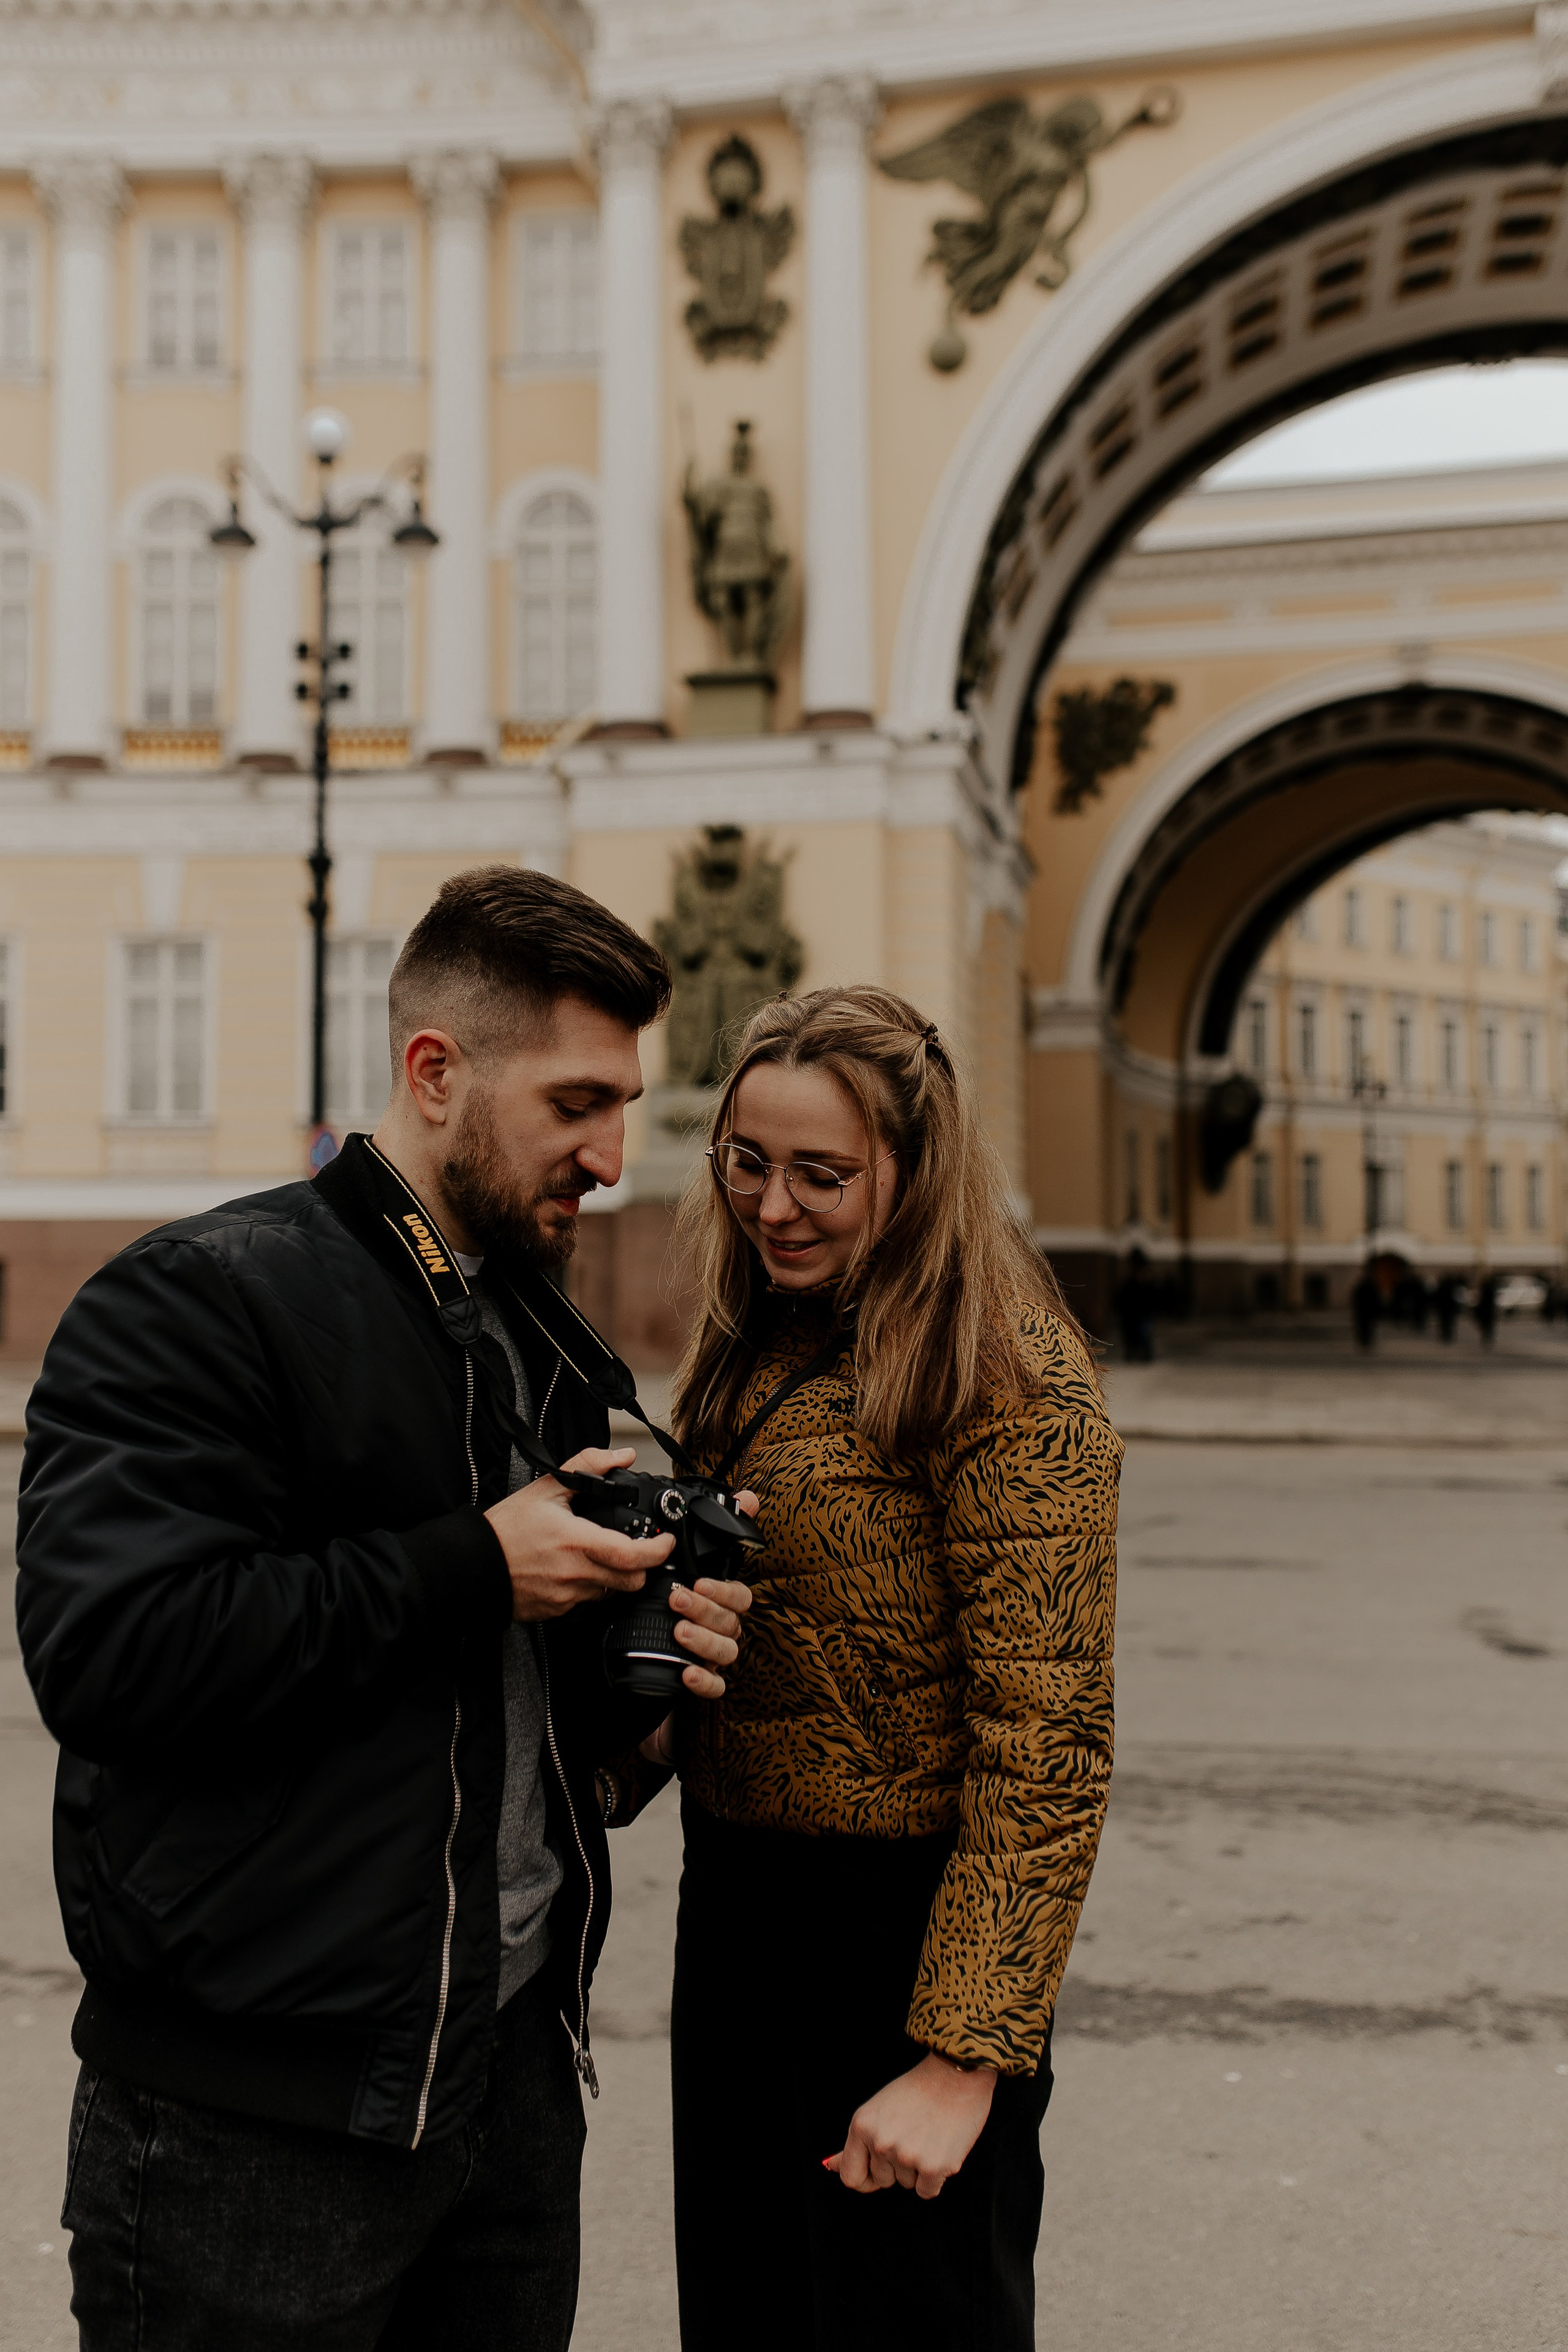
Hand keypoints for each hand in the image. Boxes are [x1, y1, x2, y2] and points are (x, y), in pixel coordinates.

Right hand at [486, 1447, 673, 1622]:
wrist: (473, 1563)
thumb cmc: (506, 1528)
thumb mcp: (547, 1487)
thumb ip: (589, 1466)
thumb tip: (622, 1457)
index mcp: (577, 1542)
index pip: (633, 1556)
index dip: (659, 1551)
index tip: (666, 1542)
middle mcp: (575, 1574)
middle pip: (632, 1581)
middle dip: (643, 1566)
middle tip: (639, 1549)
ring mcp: (567, 1597)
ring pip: (611, 1592)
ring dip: (615, 1576)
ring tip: (600, 1556)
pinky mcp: (557, 1611)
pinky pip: (587, 1602)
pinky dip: (591, 1587)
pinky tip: (575, 1570)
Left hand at [824, 2054, 995, 2198]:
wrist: (956, 2074)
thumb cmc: (918, 2090)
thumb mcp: (878, 2110)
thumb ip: (856, 2143)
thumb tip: (831, 2166)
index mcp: (861, 2126)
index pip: (850, 2177)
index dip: (865, 2177)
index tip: (878, 2171)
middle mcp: (880, 2143)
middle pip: (883, 2180)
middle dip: (897, 2166)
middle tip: (913, 2134)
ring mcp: (906, 2156)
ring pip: (907, 2184)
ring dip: (918, 2168)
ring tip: (929, 2135)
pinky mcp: (933, 2168)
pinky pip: (928, 2192)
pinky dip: (936, 2177)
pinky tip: (941, 2148)